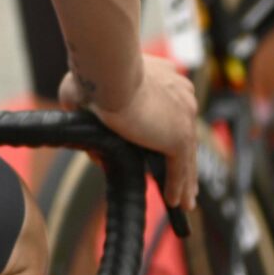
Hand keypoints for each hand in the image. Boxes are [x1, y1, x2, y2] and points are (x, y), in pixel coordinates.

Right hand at [61, 55, 199, 210]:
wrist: (107, 73)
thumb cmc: (91, 73)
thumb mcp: (85, 93)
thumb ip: (86, 114)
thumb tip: (93, 149)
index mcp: (164, 75)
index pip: (171, 107)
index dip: (167, 127)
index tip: (162, 142)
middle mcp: (181, 93)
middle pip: (184, 132)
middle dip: (184, 156)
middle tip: (184, 178)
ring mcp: (184, 115)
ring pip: (187, 154)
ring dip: (186, 180)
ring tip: (185, 200)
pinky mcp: (178, 136)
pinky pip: (180, 168)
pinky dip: (177, 186)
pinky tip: (175, 201)